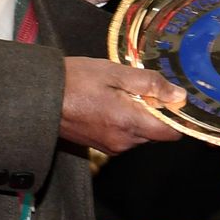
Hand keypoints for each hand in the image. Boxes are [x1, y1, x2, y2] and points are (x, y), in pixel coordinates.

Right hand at [59, 57, 184, 152]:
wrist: (40, 98)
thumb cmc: (76, 80)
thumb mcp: (115, 73)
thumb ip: (150, 84)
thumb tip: (179, 95)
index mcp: (129, 123)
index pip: (171, 133)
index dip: (177, 116)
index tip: (173, 99)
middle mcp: (123, 142)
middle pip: (156, 133)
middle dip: (155, 113)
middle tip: (138, 88)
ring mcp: (110, 147)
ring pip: (140, 135)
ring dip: (138, 116)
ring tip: (119, 93)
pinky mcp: (100, 147)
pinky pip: (124, 137)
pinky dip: (124, 122)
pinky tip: (110, 103)